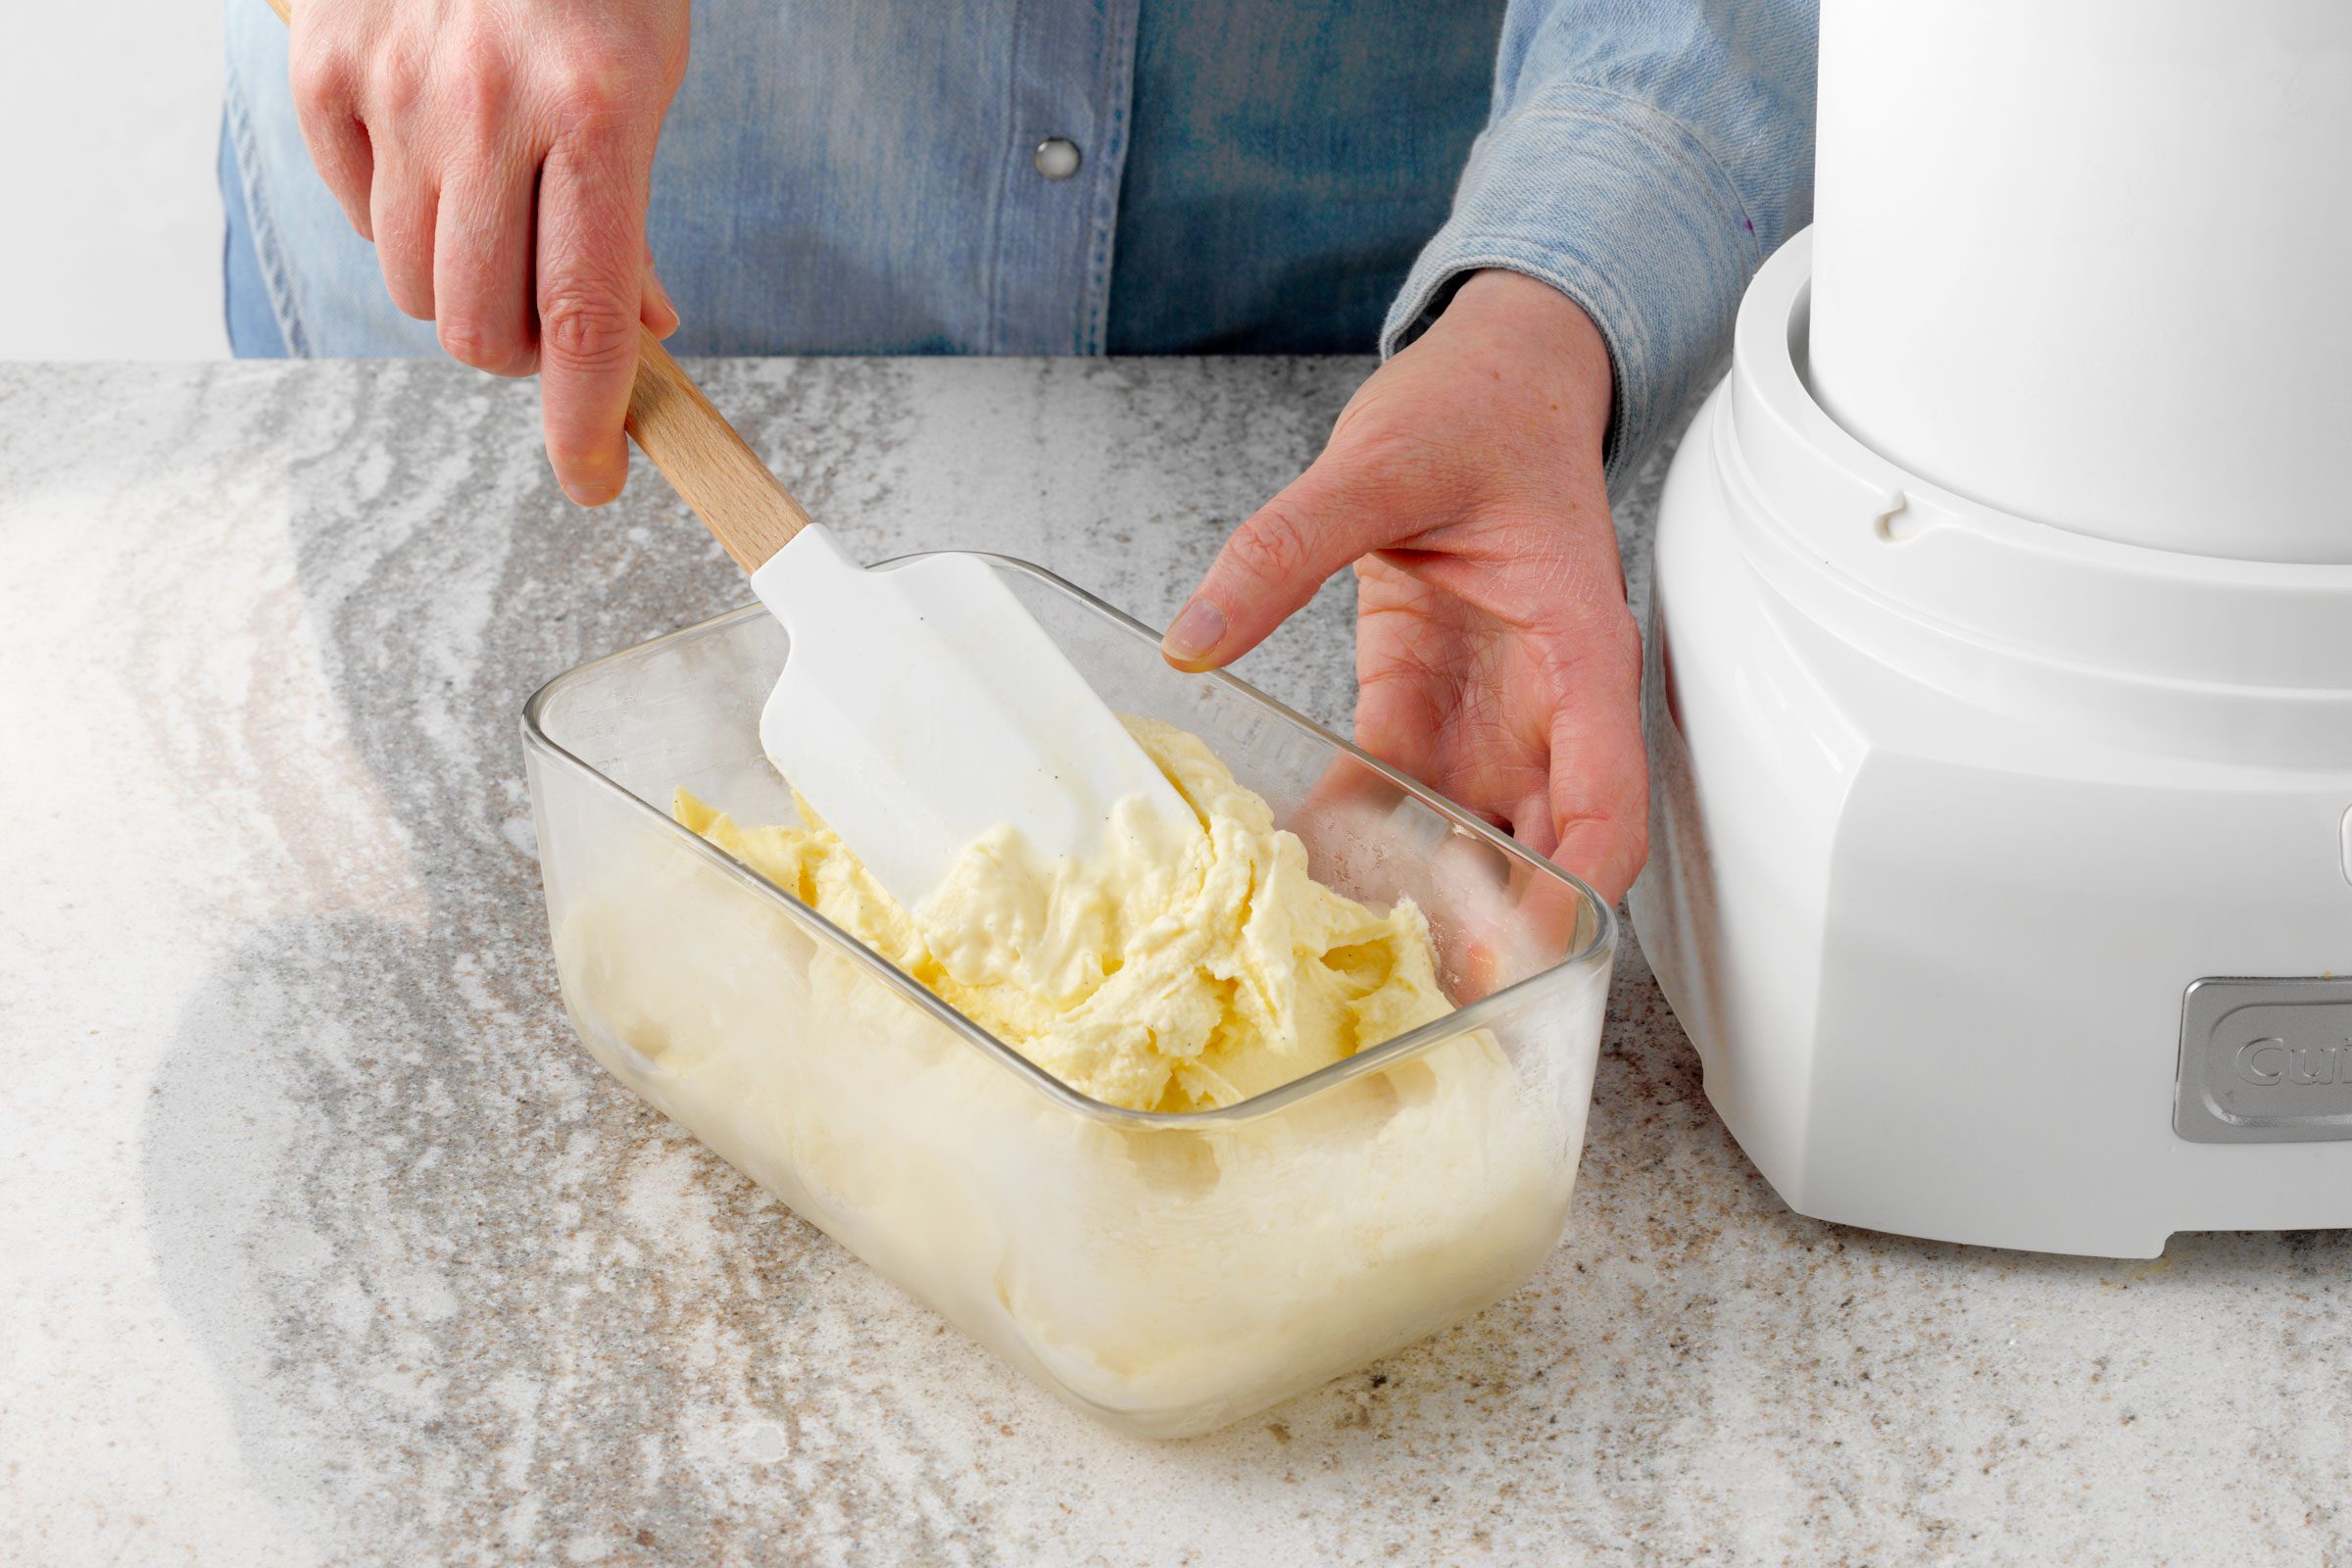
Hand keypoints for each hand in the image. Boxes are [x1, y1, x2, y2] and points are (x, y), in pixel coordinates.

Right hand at [288, 0, 689, 502]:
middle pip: (480, 325)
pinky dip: (398, 222)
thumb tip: (638, 338)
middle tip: (550, 327)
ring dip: (462, 290)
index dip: (587, 420)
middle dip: (522, 355)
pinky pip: (355, 211)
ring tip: (499, 230)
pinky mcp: (324, 66)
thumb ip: (630, 220)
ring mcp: (396, 85)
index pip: (586, 316)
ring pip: (414, 283)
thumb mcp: (645, 85)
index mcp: (596, 115)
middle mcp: (488, 106)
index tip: (593, 477)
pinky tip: (438, 172)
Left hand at [1161, 270, 1646, 901]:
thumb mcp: (1381, 464)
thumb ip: (1288, 545)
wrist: (1488, 377)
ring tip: (1361, 964)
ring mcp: (1486, 709)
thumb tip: (1198, 629)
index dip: (1577, 887)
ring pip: (1466, 833)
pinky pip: (1393, 788)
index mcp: (1577, 651)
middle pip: (1540, 845)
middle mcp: (1543, 700)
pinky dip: (1358, 836)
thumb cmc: (1482, 408)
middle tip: (1429, 1001)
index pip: (1605, 799)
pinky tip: (1303, 877)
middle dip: (1497, 927)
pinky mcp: (1425, 700)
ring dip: (1426, 899)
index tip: (1530, 952)